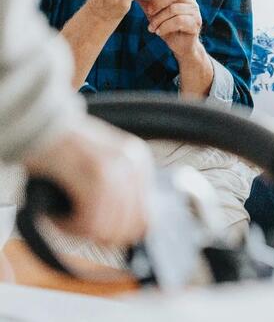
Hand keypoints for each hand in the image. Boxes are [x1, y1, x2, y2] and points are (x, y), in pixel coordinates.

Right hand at [22, 117, 153, 245]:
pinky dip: (72, 227)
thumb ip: (120, 190)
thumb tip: (130, 229)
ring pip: (110, 227)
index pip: (147, 217)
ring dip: (84, 232)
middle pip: (130, 226)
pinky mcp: (97, 174)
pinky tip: (61, 218)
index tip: (101, 235)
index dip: (122, 234)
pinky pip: (92, 221)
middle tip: (81, 229)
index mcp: (139, 161)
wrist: (40, 123)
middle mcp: (134, 164)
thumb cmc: (64, 148)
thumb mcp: (103, 163)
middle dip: (103, 236)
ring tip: (66, 221)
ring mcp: (118, 168)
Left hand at [139, 0, 202, 60]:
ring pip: (175, 9)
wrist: (178, 43)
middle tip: (149, 11)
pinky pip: (179, 22)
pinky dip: (165, 27)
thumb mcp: (154, 8)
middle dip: (158, 2)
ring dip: (159, 19)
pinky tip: (158, 31)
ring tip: (152, 26)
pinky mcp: (195, 24)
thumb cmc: (165, 22)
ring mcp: (195, 12)